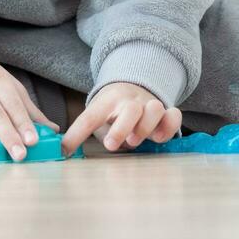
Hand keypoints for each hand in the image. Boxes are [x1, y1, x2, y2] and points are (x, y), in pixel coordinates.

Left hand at [59, 81, 181, 157]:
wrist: (134, 86)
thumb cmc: (113, 111)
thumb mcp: (98, 117)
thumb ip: (86, 132)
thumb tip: (64, 152)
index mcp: (107, 101)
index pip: (90, 117)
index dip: (76, 134)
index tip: (65, 151)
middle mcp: (130, 100)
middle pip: (131, 109)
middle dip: (122, 129)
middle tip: (111, 145)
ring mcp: (150, 104)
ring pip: (155, 109)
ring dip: (145, 128)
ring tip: (134, 141)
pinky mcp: (167, 112)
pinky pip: (173, 115)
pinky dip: (169, 126)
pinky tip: (159, 138)